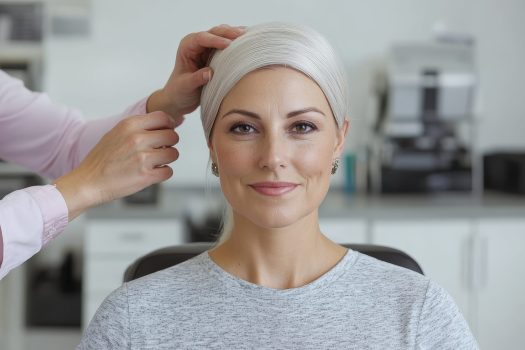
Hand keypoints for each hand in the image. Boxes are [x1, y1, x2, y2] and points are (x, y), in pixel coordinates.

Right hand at [54, 111, 178, 220]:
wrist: (88, 182)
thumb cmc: (102, 159)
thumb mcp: (116, 133)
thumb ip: (138, 127)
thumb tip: (164, 124)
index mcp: (129, 125)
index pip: (163, 117)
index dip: (169, 125)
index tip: (166, 132)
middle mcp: (137, 139)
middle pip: (172, 136)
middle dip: (170, 144)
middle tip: (161, 150)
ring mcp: (142, 158)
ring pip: (173, 154)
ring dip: (167, 159)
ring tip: (155, 162)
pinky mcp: (146, 176)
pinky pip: (168, 171)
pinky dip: (163, 173)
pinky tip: (152, 173)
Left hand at [147, 24, 244, 120]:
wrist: (180, 97)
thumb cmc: (179, 91)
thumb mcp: (185, 87)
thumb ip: (196, 79)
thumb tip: (210, 73)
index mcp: (187, 47)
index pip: (201, 39)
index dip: (215, 40)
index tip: (228, 44)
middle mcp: (197, 43)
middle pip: (214, 32)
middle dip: (228, 32)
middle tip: (242, 35)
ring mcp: (207, 47)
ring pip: (222, 35)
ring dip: (234, 34)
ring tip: (248, 35)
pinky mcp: (215, 54)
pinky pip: (227, 44)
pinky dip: (236, 42)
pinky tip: (247, 41)